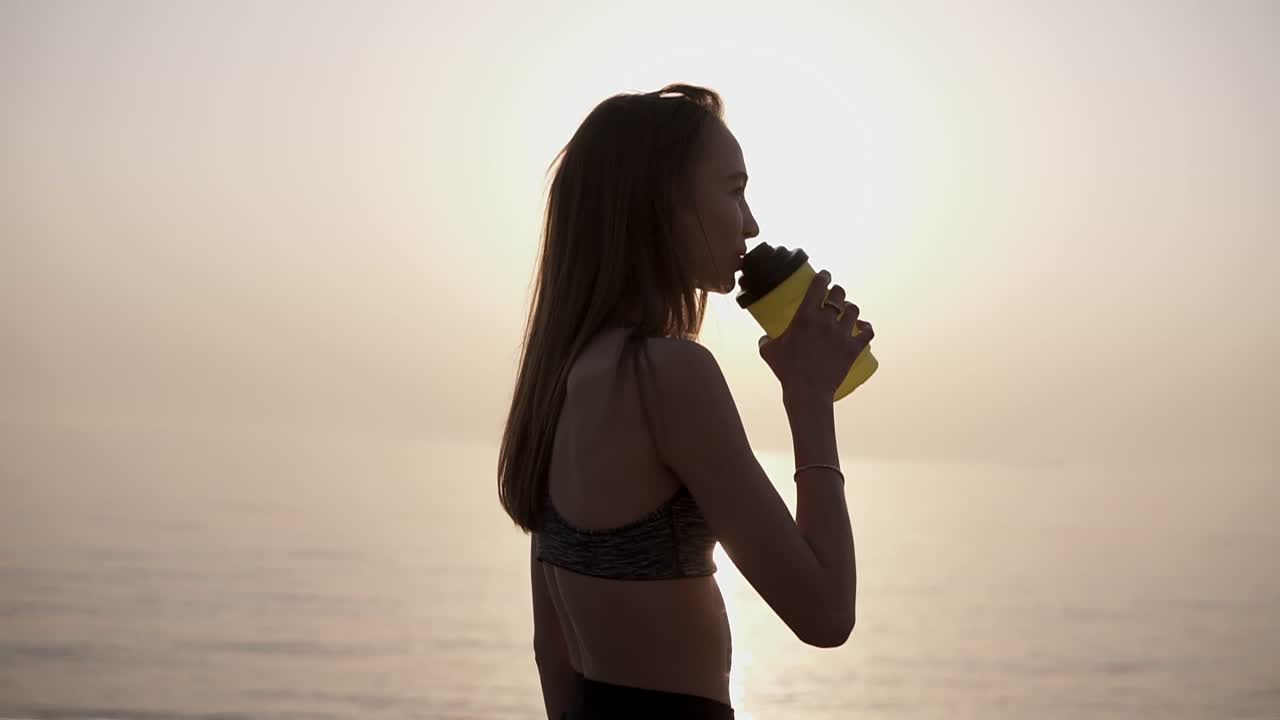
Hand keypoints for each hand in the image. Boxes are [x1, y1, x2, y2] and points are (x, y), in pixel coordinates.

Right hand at [758, 270, 873, 401]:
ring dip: (850, 308)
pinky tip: (863, 326)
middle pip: (839, 295)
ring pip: (854, 310)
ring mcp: (842, 334)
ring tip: (847, 312)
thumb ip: (765, 340)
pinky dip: (867, 327)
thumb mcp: (768, 352)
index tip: (824, 276)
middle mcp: (826, 321)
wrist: (807, 393)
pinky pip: (868, 332)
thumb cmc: (786, 371)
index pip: (818, 286)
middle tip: (834, 296)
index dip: (823, 277)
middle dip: (837, 292)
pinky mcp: (853, 348)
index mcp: (805, 316)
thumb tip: (765, 337)